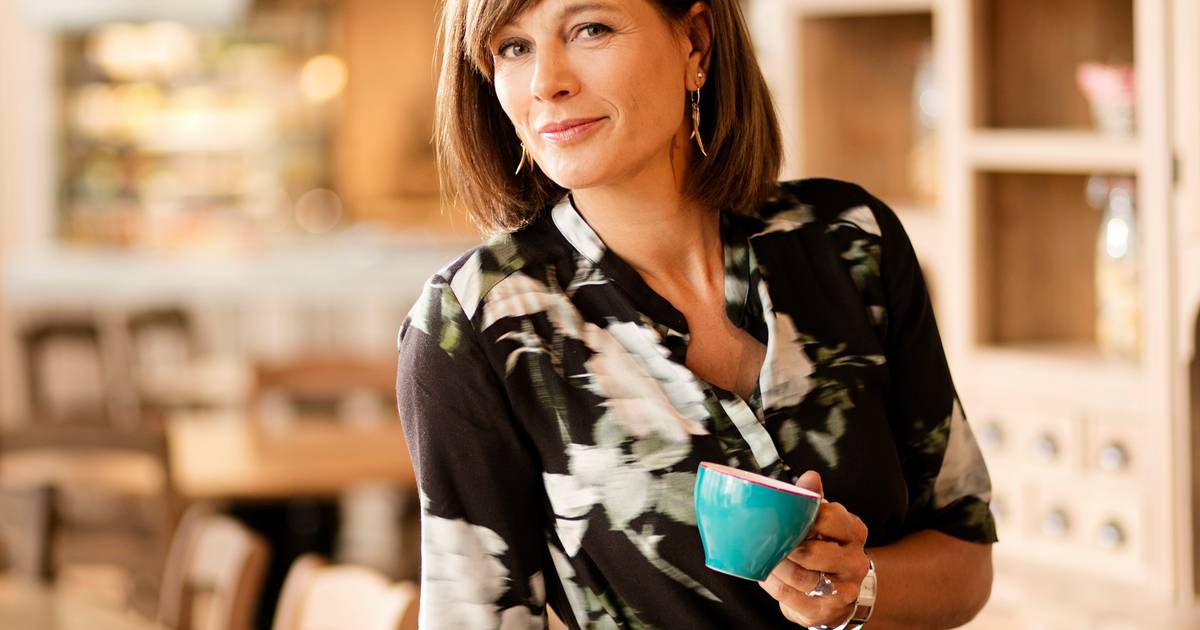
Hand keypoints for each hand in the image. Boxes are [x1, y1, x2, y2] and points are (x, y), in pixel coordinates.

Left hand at [758, 471, 871, 627]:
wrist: (839, 591)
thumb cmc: (825, 547)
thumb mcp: (824, 521)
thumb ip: (814, 500)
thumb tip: (810, 477)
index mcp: (855, 532)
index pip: (830, 518)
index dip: (803, 519)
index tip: (784, 518)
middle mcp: (855, 561)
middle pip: (814, 552)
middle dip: (786, 547)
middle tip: (768, 540)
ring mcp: (844, 589)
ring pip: (802, 577)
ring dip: (776, 567)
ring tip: (764, 557)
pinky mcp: (827, 610)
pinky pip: (792, 597)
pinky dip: (774, 585)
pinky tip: (766, 575)